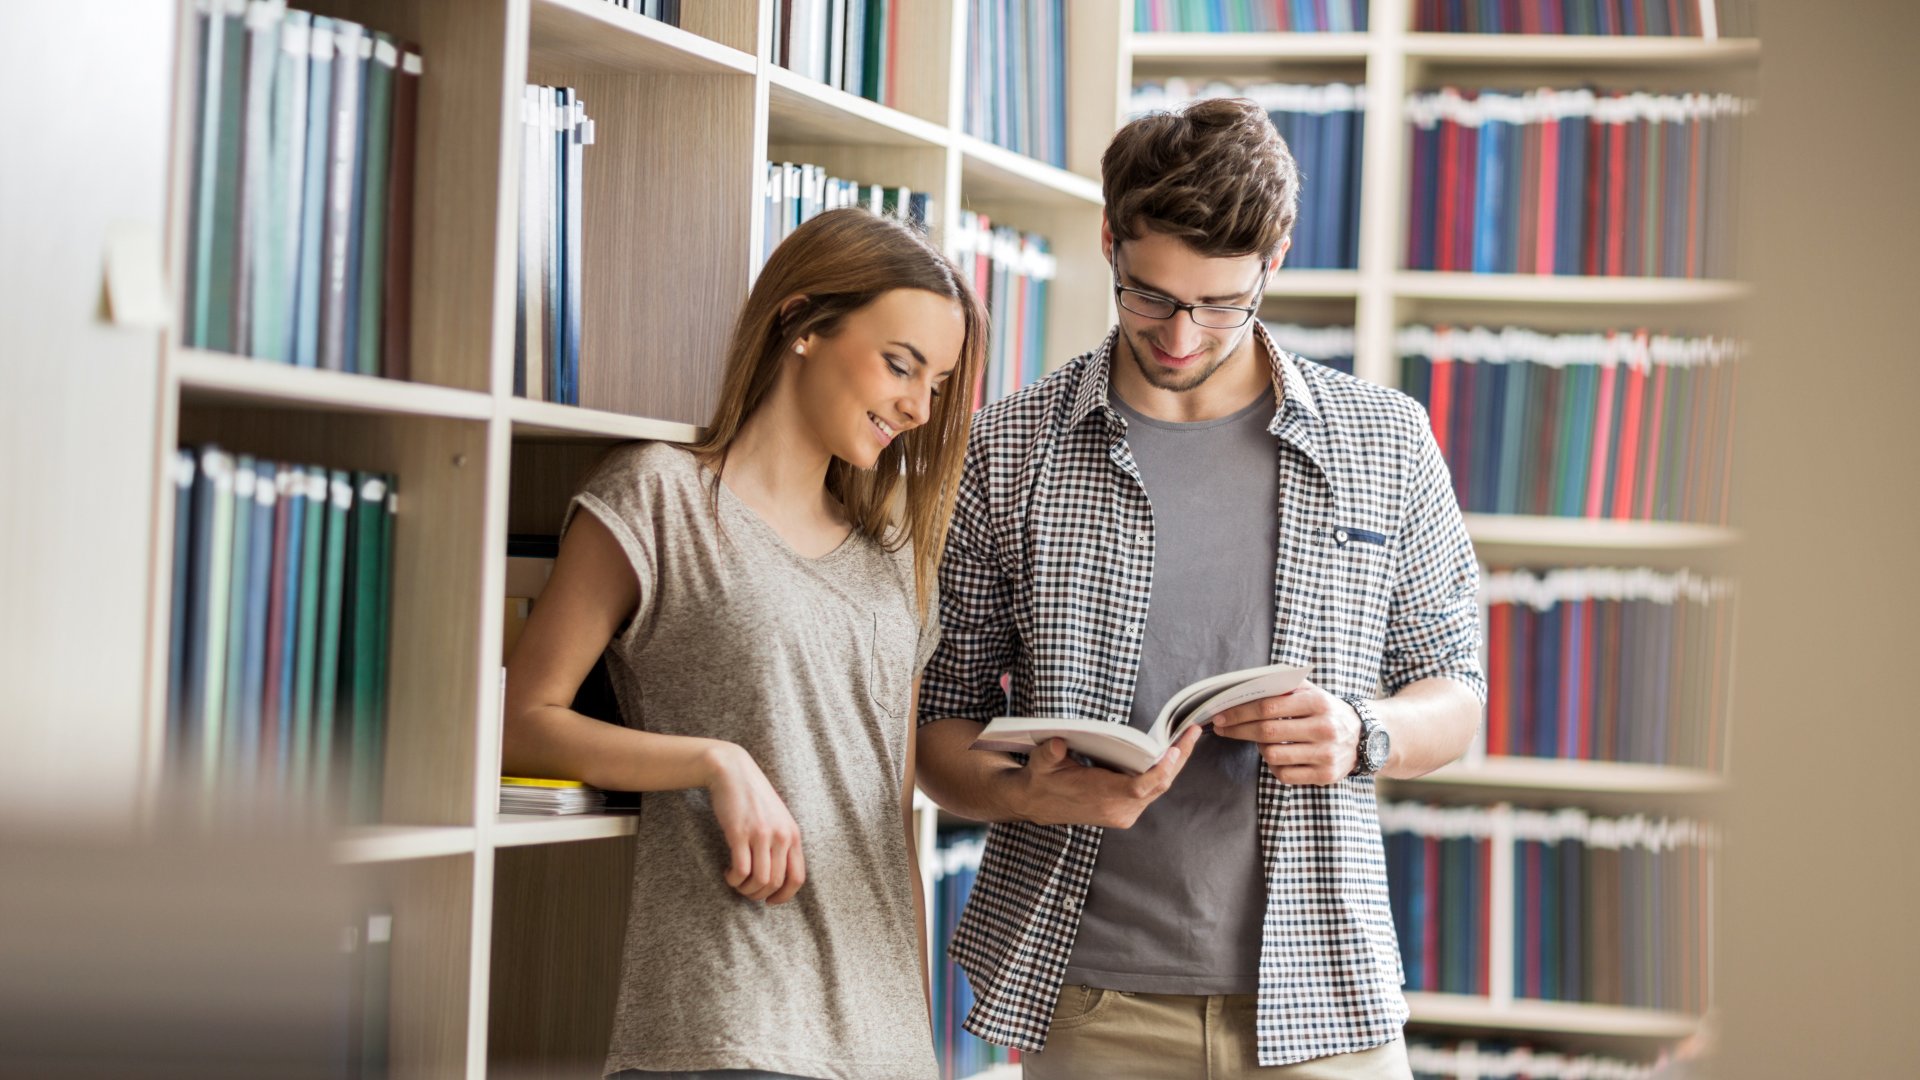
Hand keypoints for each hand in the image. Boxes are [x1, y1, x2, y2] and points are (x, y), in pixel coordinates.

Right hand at [704, 744, 806, 903]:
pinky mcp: (740, 833)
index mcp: (793, 834)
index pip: (798, 878)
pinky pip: (741, 870)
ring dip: (745, 889)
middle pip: (776, 883)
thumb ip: (781, 842)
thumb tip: (776, 876)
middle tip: (746, 890)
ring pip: (759, 880)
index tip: (770, 901)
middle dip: (759, 895)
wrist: (734, 772)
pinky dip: (734, 879)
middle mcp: (781, 836)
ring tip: (736, 882)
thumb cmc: (754, 798)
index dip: (784, 896)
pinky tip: (728, 873)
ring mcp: (761, 835)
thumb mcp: (777, 819)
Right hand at [1010, 725, 1203, 827]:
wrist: (1036, 803)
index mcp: (1101, 797)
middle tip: (1192, 732)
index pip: (1138, 787)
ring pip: (1158, 788)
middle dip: (1178, 759)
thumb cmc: (1042, 780)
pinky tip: (1170, 752)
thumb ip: (1049, 754)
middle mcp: (1118, 810)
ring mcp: (1124, 813)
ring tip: (1187, 737)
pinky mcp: (1126, 811)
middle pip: (1158, 785)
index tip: (1173, 750)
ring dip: (1174, 764)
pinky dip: (1162, 772)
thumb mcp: (1041, 763)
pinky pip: (1152, 791)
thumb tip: (1058, 743)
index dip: (1159, 771)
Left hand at [1209, 682, 1361, 784]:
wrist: (1364, 736)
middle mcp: (1324, 728)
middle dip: (1237, 730)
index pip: (1268, 707)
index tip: (1219, 715)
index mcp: (1318, 702)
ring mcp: (1326, 754)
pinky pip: (1284, 774)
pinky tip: (1275, 755)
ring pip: (1272, 755)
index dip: (1239, 712)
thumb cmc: (1326, 710)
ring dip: (1258, 747)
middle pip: (1267, 732)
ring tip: (1259, 739)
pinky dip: (1273, 765)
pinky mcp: (1325, 775)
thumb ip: (1281, 686)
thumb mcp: (1310, 691)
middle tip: (1220, 728)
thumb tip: (1241, 688)